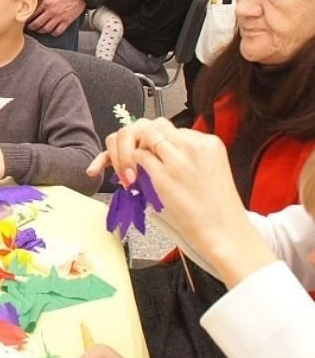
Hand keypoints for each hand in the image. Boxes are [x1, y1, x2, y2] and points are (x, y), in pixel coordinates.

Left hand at [27, 0, 85, 36]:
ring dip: (41, 31)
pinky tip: (52, 31)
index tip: (25, 19)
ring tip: (39, 30)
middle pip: (37, 24)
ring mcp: (59, 17)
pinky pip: (58, 31)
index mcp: (45, 3)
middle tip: (30, 27)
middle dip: (32, 27)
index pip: (32, 14)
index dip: (27, 17)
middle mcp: (51, 12)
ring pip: (46, 29)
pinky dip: (53, 33)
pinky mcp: (67, 21)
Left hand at [87, 118, 247, 245]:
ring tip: (139, 166)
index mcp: (210, 143)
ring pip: (146, 136)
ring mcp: (179, 161)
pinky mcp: (164, 176)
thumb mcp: (210, 169)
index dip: (161, 142)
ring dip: (138, 148)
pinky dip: (132, 164)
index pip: (175, 129)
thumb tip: (161, 149)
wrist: (224, 231)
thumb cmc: (217, 208)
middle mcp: (195, 147)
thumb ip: (189, 155)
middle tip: (142, 156)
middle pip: (158, 126)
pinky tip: (136, 175)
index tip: (157, 153)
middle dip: (146, 139)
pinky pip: (139, 156)